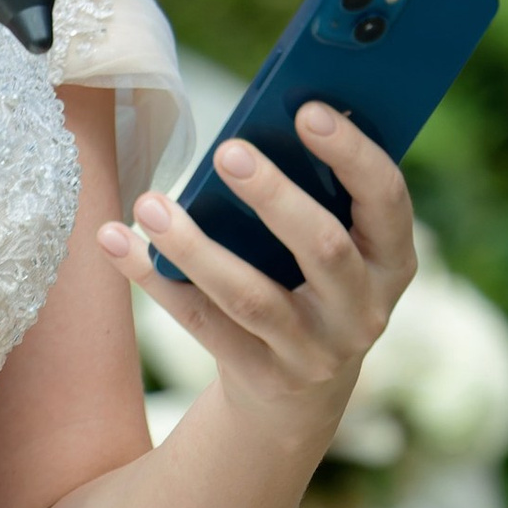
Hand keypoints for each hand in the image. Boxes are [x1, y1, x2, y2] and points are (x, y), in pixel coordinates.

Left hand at [95, 102, 415, 453]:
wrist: (299, 397)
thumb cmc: (312, 287)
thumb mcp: (337, 248)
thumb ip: (316, 197)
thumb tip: (258, 125)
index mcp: (392, 261)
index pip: (386, 199)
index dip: (352, 154)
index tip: (308, 110)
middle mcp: (363, 310)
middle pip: (323, 248)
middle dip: (274, 196)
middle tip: (227, 149)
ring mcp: (313, 351)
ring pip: (251, 296)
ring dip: (196, 247)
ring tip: (149, 203)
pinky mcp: (261, 376)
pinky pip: (202, 323)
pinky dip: (156, 280)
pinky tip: (116, 241)